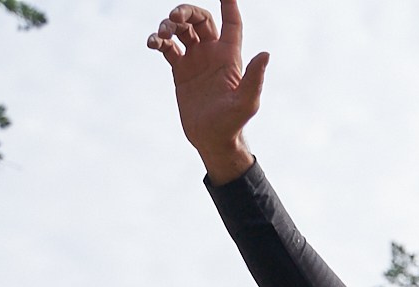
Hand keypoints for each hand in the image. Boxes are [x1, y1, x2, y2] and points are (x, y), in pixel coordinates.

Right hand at [147, 0, 267, 180]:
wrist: (212, 140)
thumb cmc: (233, 123)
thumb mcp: (247, 101)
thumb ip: (254, 77)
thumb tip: (266, 54)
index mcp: (230, 56)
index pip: (232, 22)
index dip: (229, 4)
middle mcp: (213, 54)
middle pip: (200, 20)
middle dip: (186, 11)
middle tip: (174, 17)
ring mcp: (195, 60)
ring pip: (181, 30)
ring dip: (169, 25)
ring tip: (162, 34)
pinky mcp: (180, 70)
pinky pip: (168, 47)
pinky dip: (158, 41)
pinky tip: (152, 43)